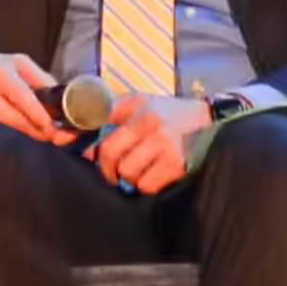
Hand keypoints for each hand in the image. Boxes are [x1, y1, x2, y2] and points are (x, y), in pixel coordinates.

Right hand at [0, 50, 72, 140]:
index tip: (54, 126)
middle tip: (59, 138)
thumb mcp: (12, 63)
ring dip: (28, 138)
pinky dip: (11, 141)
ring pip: (7, 132)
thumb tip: (60, 97)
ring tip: (47, 139)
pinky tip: (23, 142)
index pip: (22, 96)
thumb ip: (38, 78)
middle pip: (16, 120)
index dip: (38, 114)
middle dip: (40, 131)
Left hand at [87, 91, 206, 193]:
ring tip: (137, 171)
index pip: (99, 124)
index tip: (78, 152)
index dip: (86, 145)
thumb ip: (112, 111)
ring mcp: (164, 144)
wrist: (208, 120)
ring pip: (127, 171)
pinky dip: (145, 184)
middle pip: (110, 152)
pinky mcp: (176, 164)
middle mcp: (149, 123)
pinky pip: (147, 184)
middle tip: (112, 172)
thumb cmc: (169, 113)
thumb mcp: (141, 101)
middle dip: (106, 167)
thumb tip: (77, 133)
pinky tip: (152, 175)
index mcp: (137, 106)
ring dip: (128, 177)